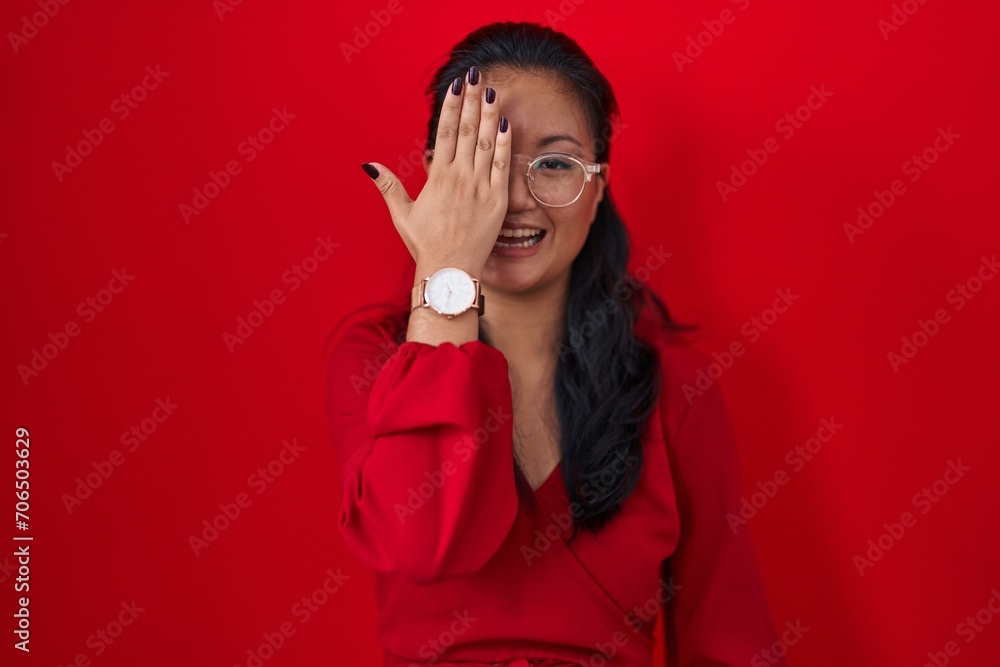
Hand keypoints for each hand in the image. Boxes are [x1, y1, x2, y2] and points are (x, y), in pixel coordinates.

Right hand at [362, 66, 510, 278]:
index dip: (451, 107)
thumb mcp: (403, 214)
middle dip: (471, 101)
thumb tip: (368, 165)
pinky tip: (505, 124)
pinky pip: (503, 167)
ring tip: (492, 91)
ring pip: (486, 144)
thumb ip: (389, 186)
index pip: (446, 133)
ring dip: (489, 115)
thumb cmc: (426, 244)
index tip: (455, 87)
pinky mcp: (497, 201)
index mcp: (438, 178)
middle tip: (475, 76)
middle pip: (467, 131)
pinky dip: (504, 145)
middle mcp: (460, 179)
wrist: (450, 271)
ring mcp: (480, 189)